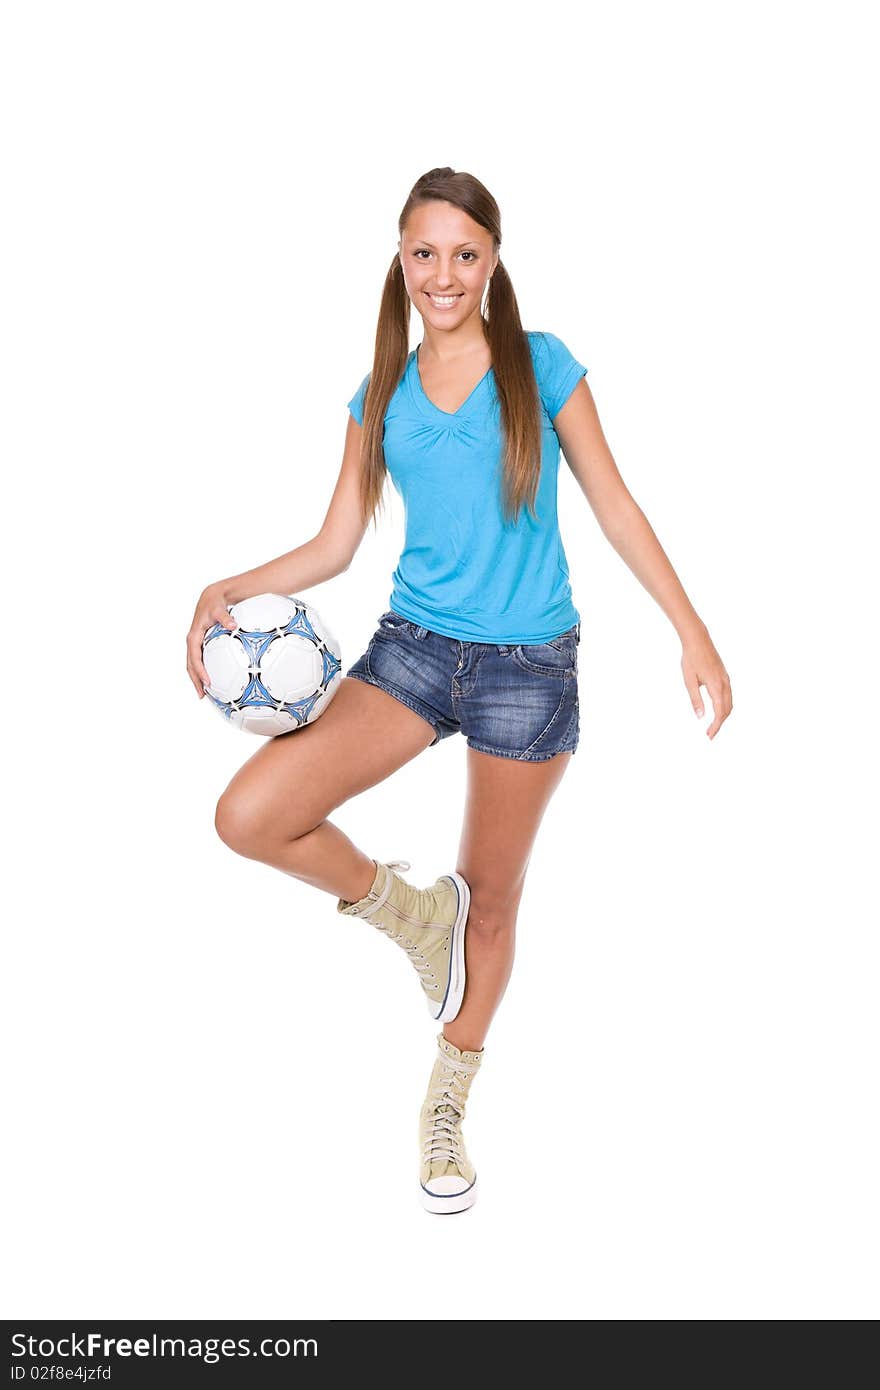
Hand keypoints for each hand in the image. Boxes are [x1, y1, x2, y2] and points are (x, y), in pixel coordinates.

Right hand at [187, 584, 236, 698]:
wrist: (211, 598)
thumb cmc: (215, 604)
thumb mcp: (219, 609)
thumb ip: (225, 618)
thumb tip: (233, 625)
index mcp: (194, 636)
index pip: (194, 658)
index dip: (199, 671)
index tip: (207, 682)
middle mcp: (192, 642)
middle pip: (190, 665)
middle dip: (195, 681)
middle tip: (202, 696)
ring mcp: (196, 644)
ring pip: (193, 665)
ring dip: (197, 679)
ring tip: (204, 693)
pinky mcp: (201, 644)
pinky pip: (200, 660)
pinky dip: (203, 671)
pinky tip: (212, 680)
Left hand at [681, 625, 731, 738]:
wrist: (698, 640)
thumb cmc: (691, 659)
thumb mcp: (689, 681)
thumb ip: (695, 699)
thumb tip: (700, 716)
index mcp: (716, 686)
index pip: (719, 712)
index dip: (715, 726)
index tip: (709, 735)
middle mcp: (725, 683)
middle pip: (727, 710)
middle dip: (720, 724)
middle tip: (710, 734)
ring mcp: (726, 679)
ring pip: (730, 703)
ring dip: (723, 716)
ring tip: (713, 725)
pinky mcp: (725, 676)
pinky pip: (729, 695)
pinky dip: (724, 706)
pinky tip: (716, 710)